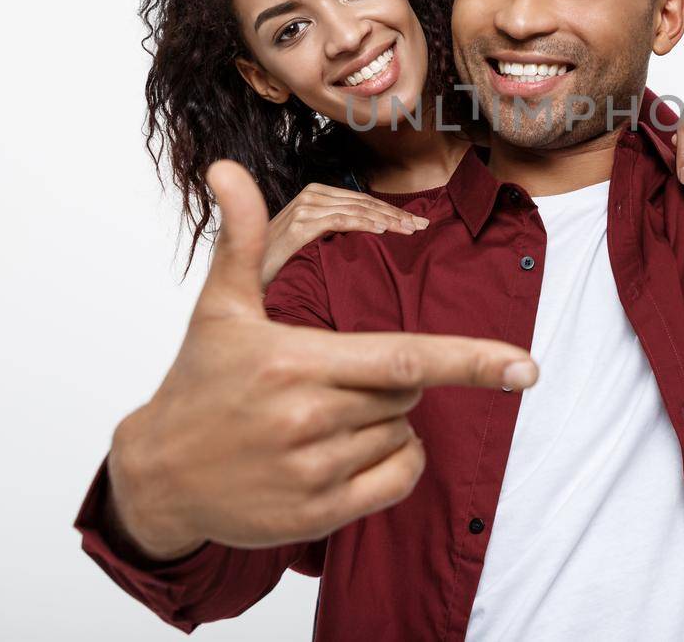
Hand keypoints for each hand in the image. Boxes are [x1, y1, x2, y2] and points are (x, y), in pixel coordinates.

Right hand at [107, 160, 537, 559]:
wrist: (158, 475)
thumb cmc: (199, 383)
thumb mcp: (220, 306)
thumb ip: (241, 236)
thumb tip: (228, 168)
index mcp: (293, 361)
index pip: (403, 357)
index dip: (471, 360)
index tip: (525, 367)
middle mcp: (306, 420)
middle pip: (408, 389)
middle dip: (393, 375)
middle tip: (334, 375)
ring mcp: (313, 472)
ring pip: (403, 433)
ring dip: (386, 420)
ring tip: (323, 417)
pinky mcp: (318, 515)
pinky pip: (397, 479)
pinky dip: (394, 462)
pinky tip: (348, 451)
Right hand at [263, 182, 426, 285]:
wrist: (239, 285)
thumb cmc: (277, 270)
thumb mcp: (310, 248)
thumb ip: (333, 238)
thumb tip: (369, 241)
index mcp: (314, 199)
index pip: (361, 201)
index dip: (390, 211)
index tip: (415, 224)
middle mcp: (308, 199)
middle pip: (362, 203)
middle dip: (395, 214)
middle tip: (423, 226)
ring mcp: (301, 210)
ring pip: (355, 209)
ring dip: (387, 218)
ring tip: (411, 229)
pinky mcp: (296, 227)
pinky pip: (338, 220)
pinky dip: (363, 223)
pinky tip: (383, 230)